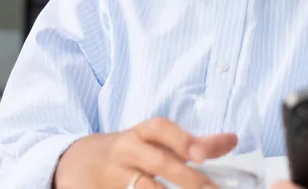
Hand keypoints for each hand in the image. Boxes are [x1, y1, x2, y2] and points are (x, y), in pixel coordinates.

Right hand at [53, 117, 236, 188]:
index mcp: (138, 133)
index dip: (182, 139)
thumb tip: (232, 141)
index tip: (202, 154)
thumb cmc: (127, 150)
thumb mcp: (150, 140)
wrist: (74, 162)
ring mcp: (113, 176)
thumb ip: (188, 142)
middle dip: (189, 179)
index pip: (160, 129)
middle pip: (159, 163)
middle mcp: (126, 151)